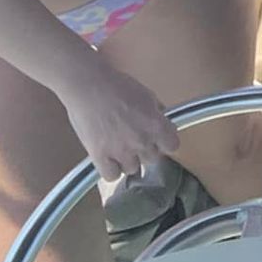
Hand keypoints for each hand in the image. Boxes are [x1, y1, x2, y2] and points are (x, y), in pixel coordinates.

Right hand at [58, 57, 181, 181]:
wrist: (89, 87)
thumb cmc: (118, 86)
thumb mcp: (147, 95)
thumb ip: (157, 112)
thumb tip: (163, 121)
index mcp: (156, 125)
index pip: (172, 146)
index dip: (165, 142)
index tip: (159, 138)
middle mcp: (142, 142)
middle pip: (152, 159)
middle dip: (146, 150)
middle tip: (135, 140)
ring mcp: (121, 151)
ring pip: (132, 169)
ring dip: (128, 160)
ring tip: (119, 147)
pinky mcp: (100, 157)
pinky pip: (111, 175)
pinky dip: (111, 170)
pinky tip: (108, 159)